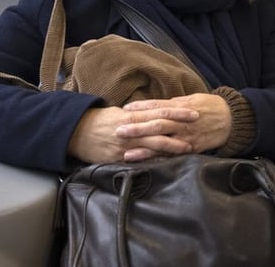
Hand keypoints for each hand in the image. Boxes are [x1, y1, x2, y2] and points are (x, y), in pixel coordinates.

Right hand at [67, 105, 198, 163]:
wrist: (75, 133)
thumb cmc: (100, 121)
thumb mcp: (120, 113)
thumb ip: (139, 114)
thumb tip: (157, 113)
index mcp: (133, 115)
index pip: (160, 111)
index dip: (178, 112)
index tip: (195, 112)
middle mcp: (131, 128)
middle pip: (160, 126)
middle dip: (180, 127)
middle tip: (199, 127)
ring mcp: (126, 144)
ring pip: (153, 144)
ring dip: (171, 146)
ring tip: (188, 147)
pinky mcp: (119, 157)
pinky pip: (139, 160)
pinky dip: (153, 160)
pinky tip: (166, 162)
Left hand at [119, 93, 231, 161]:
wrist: (232, 120)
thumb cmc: (212, 107)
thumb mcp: (194, 99)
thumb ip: (175, 103)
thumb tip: (157, 105)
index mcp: (182, 108)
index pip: (158, 106)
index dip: (141, 108)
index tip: (125, 109)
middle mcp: (182, 123)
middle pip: (157, 125)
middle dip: (137, 129)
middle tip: (118, 131)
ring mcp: (186, 137)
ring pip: (163, 143)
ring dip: (144, 149)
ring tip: (126, 153)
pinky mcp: (191, 149)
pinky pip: (173, 156)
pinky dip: (159, 160)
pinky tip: (147, 164)